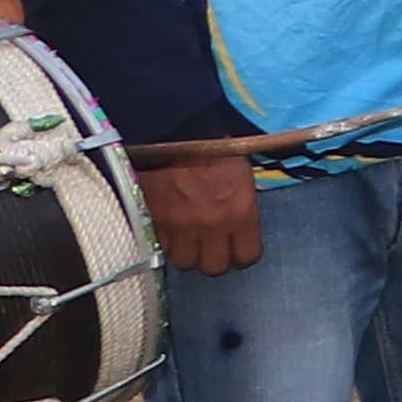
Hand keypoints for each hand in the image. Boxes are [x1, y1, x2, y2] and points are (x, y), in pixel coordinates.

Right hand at [140, 141, 261, 276]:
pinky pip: (161, 248)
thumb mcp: (242, 178)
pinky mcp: (154, 222)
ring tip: (189, 240)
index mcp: (241, 212)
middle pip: (214, 267)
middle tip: (212, 248)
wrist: (176, 134)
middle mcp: (212, 226)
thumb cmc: (216, 150)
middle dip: (214, 259)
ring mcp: (181, 227)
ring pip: (185, 262)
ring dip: (187, 254)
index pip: (247, 256)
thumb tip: (239, 229)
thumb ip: (241, 208)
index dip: (243, 256)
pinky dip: (166, 244)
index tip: (238, 250)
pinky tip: (171, 231)